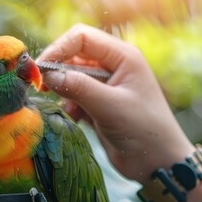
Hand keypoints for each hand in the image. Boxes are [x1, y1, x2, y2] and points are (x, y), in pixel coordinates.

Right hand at [37, 24, 194, 182]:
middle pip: (75, 55)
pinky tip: (75, 118)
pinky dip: (70, 105)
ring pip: (72, 76)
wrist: (159, 163)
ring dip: (63, 89)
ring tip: (67, 108)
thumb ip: (79, 88)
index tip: (42, 69)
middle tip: (44, 89)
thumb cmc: (145, 130)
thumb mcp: (110, 107)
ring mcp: (106, 85)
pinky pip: (75, 95)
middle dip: (58, 70)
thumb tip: (48, 75)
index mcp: (123, 57)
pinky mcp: (100, 104)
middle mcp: (114, 66)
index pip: (82, 38)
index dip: (59, 48)